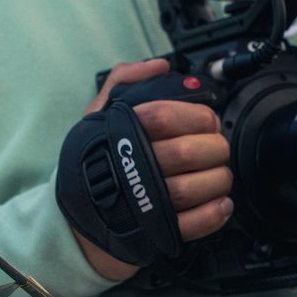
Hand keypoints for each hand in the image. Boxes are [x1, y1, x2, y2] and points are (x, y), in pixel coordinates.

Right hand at [73, 58, 233, 281]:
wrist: (75, 219)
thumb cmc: (92, 163)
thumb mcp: (97, 115)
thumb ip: (124, 81)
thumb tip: (158, 65)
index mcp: (121, 134)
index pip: (166, 116)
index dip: (197, 116)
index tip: (206, 120)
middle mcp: (132, 167)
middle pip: (187, 153)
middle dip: (214, 148)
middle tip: (216, 148)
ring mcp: (145, 203)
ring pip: (193, 188)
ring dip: (218, 180)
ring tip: (219, 175)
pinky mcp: (156, 232)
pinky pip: (194, 224)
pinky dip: (215, 213)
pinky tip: (221, 202)